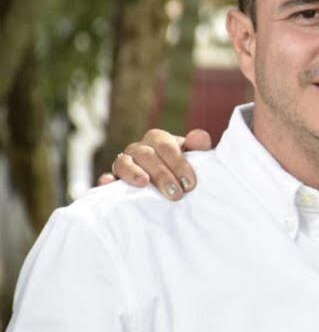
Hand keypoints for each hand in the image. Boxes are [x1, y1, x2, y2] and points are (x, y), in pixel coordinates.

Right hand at [97, 128, 211, 200]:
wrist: (167, 186)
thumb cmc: (181, 169)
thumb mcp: (193, 158)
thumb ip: (198, 148)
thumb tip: (200, 138)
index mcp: (158, 139)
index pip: (166, 145)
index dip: (178, 163)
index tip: (190, 184)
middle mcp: (139, 148)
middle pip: (146, 155)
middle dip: (162, 174)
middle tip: (176, 194)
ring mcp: (123, 163)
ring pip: (123, 163)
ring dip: (134, 174)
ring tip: (144, 184)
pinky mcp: (113, 179)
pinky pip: (106, 177)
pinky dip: (106, 180)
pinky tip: (110, 184)